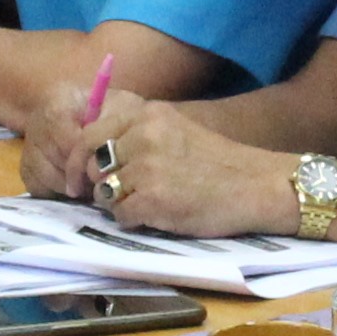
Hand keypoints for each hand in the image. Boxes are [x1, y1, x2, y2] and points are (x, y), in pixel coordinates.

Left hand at [93, 95, 286, 237]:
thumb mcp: (176, 130)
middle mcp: (143, 136)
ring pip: (104, 192)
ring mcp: (147, 168)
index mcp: (148, 115)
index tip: (79, 176)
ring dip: (118, 204)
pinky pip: (120, 215)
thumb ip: (138, 133)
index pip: (89, 133)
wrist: (257, 185)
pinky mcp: (153, 199)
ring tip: (147, 204)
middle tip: (108, 196)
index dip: (78, 158)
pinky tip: (157, 216)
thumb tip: (94, 153)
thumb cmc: (219, 163)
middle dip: (95, 183)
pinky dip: (134, 220)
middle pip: (92, 164)